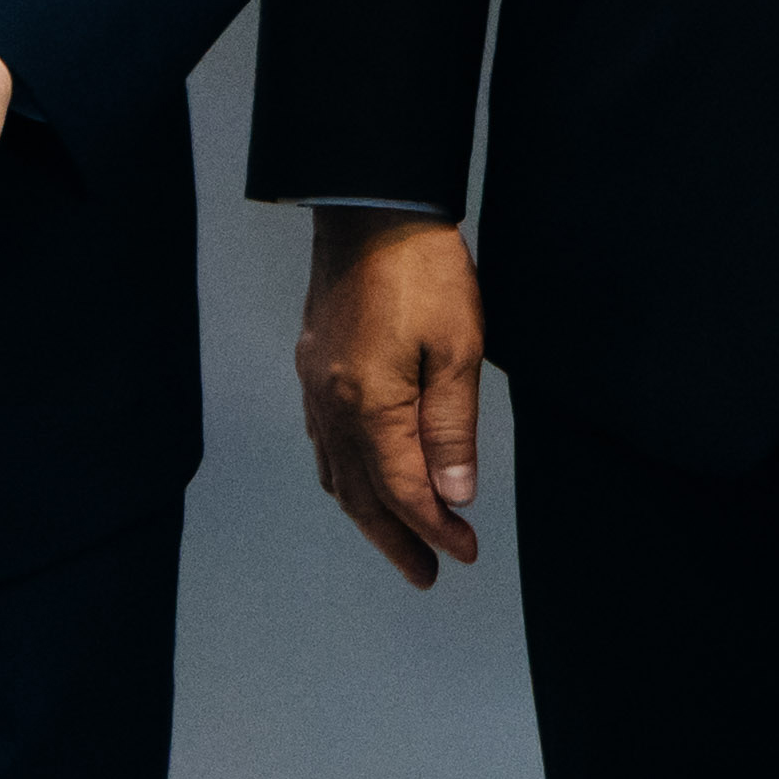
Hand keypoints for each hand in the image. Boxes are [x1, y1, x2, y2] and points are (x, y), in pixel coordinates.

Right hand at [297, 210, 488, 580]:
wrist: (371, 203)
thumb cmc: (422, 269)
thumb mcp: (457, 350)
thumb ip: (452, 430)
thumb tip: (454, 496)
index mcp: (368, 404)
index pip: (405, 489)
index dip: (437, 528)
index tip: (466, 552)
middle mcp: (330, 402)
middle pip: (360, 494)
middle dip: (395, 539)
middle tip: (426, 575)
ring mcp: (314, 382)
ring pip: (334, 471)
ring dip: (366, 513)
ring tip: (396, 539)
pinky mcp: (312, 363)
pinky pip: (322, 440)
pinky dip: (343, 474)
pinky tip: (359, 477)